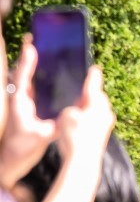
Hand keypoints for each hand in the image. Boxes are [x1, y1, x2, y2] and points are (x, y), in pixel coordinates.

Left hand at [0, 39, 56, 186]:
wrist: (11, 162)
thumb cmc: (22, 148)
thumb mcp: (41, 136)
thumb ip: (53, 127)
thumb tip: (67, 118)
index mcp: (20, 103)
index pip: (22, 77)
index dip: (27, 61)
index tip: (31, 45)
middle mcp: (20, 100)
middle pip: (24, 73)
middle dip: (29, 56)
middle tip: (33, 39)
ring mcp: (24, 104)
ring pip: (28, 80)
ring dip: (33, 65)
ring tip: (41, 51)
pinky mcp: (29, 110)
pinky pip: (33, 89)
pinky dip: (38, 78)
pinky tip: (49, 75)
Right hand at [56, 65, 114, 161]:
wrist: (84, 160)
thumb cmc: (75, 136)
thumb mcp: (68, 115)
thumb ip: (73, 107)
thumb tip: (79, 110)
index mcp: (96, 103)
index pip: (94, 86)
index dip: (93, 76)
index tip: (95, 69)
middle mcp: (106, 111)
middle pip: (98, 98)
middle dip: (91, 94)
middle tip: (81, 92)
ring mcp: (107, 124)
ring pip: (99, 109)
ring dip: (91, 107)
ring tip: (79, 109)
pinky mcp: (104, 134)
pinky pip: (98, 120)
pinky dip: (91, 118)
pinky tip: (81, 123)